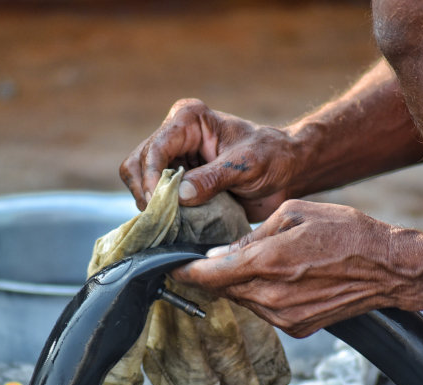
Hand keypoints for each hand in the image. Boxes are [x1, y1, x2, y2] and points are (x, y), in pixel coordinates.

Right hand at [119, 98, 299, 221]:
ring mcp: (174, 161)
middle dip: (144, 193)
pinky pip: (155, 200)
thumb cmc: (271, 157)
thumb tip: (179, 195)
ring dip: (151, 206)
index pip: (154, 148)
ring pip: (139, 184)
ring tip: (170, 223)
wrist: (286, 172)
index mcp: (188, 120)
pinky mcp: (178, 184)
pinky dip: (160, 215)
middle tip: (162, 218)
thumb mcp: (246, 166)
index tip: (159, 203)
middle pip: (136, 165)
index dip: (151, 177)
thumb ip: (213, 178)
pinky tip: (174, 226)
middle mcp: (175, 137)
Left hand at [172, 200, 422, 336]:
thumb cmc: (345, 232)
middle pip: (223, 290)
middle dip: (213, 275)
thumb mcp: (294, 214)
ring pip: (243, 301)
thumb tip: (219, 254)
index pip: (208, 276)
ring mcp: (284, 317)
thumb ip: (252, 237)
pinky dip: (261, 295)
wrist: (389, 268)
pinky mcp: (297, 328)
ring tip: (255, 263)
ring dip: (239, 284)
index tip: (170, 266)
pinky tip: (278, 277)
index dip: (184, 272)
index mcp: (266, 264)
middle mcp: (271, 297)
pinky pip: (265, 311)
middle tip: (209, 257)